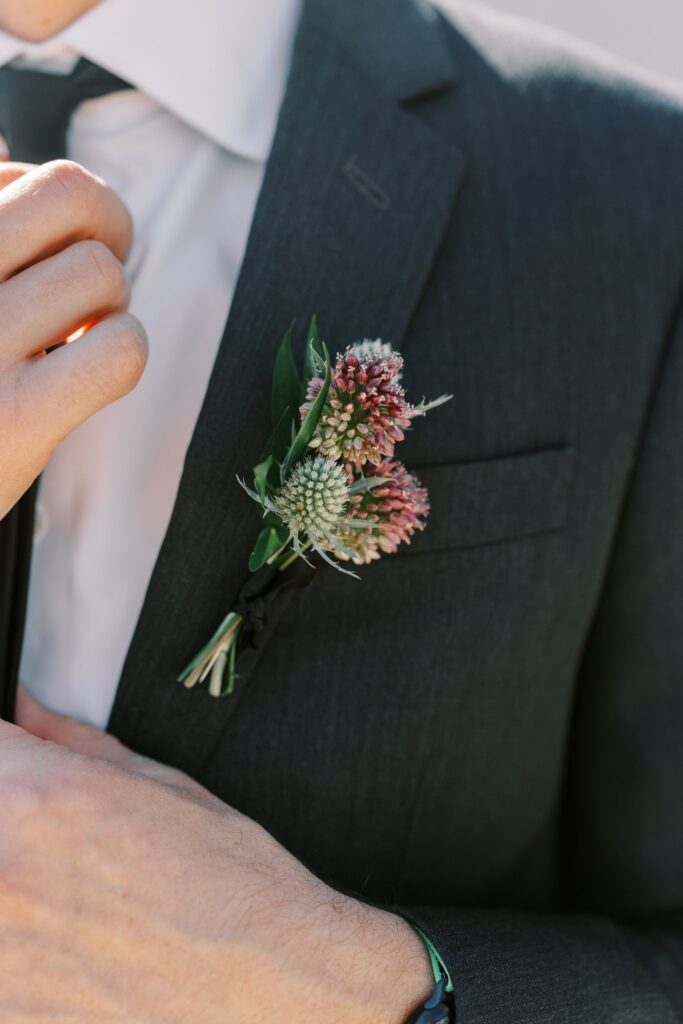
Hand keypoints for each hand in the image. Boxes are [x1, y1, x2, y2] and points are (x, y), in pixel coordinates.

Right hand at [0, 160, 146, 517]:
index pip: (15, 170)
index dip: (52, 202)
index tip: (48, 246)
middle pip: (70, 193)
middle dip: (105, 225)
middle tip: (97, 268)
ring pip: (101, 273)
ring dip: (111, 302)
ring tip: (76, 332)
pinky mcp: (16, 418)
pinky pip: (122, 349)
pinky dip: (124, 349)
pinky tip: (90, 366)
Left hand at [0, 689, 432, 1021]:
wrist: (269, 992)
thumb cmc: (230, 891)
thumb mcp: (160, 786)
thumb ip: (68, 744)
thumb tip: (26, 715)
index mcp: (36, 803)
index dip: (9, 758)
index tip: (20, 769)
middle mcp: (0, 878)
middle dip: (14, 823)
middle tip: (59, 850)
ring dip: (17, 896)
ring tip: (70, 906)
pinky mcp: (5, 1013)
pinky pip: (0, 964)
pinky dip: (24, 950)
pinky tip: (70, 949)